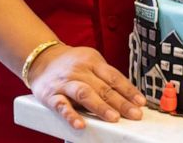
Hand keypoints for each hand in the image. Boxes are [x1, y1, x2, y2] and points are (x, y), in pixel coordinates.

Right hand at [28, 44, 145, 129]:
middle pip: (103, 87)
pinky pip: (62, 106)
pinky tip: (80, 124)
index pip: (114, 77)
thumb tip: (128, 96)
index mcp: (93, 61)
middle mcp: (80, 71)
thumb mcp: (90, 62)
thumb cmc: (71, 64)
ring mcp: (65, 83)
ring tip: (114, 118)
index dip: (129, 90)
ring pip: (85, 94)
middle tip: (134, 114)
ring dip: (101, 107)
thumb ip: (105, 77)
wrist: (41, 58)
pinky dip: (71, 116)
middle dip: (120, 102)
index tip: (140, 102)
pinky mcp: (51, 95)